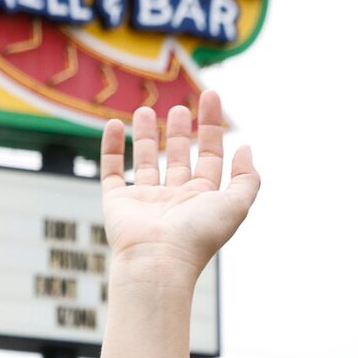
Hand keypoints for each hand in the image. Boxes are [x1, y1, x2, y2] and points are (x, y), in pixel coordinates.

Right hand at [99, 94, 259, 282]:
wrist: (157, 261)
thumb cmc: (198, 235)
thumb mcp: (236, 204)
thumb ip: (247, 178)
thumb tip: (245, 148)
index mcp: (202, 199)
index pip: (209, 156)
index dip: (212, 126)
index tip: (210, 95)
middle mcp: (174, 199)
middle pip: (178, 158)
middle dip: (180, 132)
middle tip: (179, 108)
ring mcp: (144, 201)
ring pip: (145, 162)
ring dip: (146, 136)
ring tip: (144, 110)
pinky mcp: (117, 202)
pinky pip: (111, 171)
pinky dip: (111, 148)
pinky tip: (114, 125)